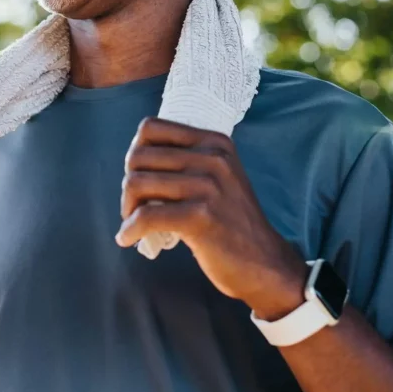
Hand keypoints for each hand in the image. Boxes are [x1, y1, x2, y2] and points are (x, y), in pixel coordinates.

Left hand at [116, 117, 307, 319]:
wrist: (265, 262)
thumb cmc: (231, 222)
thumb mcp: (218, 177)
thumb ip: (186, 161)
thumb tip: (135, 157)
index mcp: (214, 142)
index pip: (151, 128)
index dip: (136, 153)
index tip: (139, 176)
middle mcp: (212, 158)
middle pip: (138, 156)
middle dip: (128, 185)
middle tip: (135, 207)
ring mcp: (208, 187)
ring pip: (137, 183)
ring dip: (127, 207)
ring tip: (133, 223)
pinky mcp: (199, 217)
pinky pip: (145, 216)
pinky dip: (130, 229)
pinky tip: (128, 239)